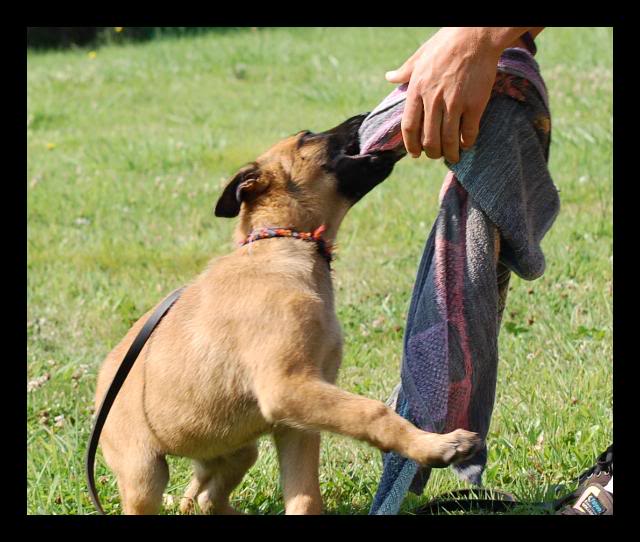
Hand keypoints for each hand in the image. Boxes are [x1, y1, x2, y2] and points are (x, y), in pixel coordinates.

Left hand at [386, 27, 529, 162]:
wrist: (476, 35)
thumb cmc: (446, 44)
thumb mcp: (420, 56)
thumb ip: (405, 71)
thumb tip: (389, 77)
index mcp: (417, 90)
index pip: (409, 127)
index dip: (411, 145)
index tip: (415, 154)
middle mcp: (433, 99)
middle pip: (428, 139)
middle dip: (432, 152)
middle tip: (436, 155)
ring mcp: (455, 103)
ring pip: (448, 140)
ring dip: (450, 153)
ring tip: (452, 157)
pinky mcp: (475, 104)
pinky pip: (468, 132)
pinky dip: (467, 142)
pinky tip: (466, 144)